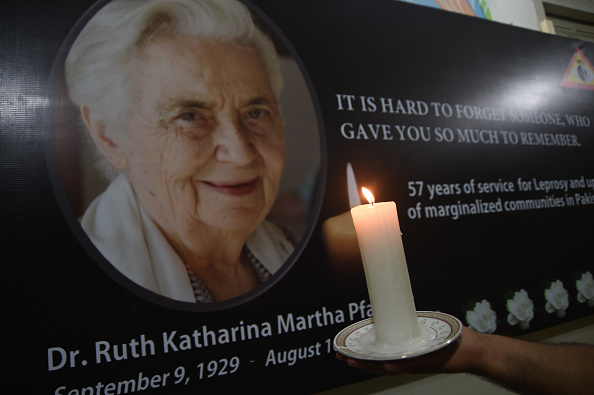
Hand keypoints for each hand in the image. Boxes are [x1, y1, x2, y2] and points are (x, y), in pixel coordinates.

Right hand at [336, 327, 483, 375]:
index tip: (344, 351)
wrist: (473, 349)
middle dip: (358, 361)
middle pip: (378, 363)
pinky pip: (411, 365)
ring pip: (390, 366)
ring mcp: (417, 363)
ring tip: (355, 362)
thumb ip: (409, 323)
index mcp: (404, 353)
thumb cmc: (449, 339)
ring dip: (371, 365)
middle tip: (342, 357)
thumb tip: (394, 303)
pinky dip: (398, 365)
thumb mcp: (423, 329)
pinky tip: (386, 363)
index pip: (379, 356)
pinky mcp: (429, 362)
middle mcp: (408, 360)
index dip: (360, 355)